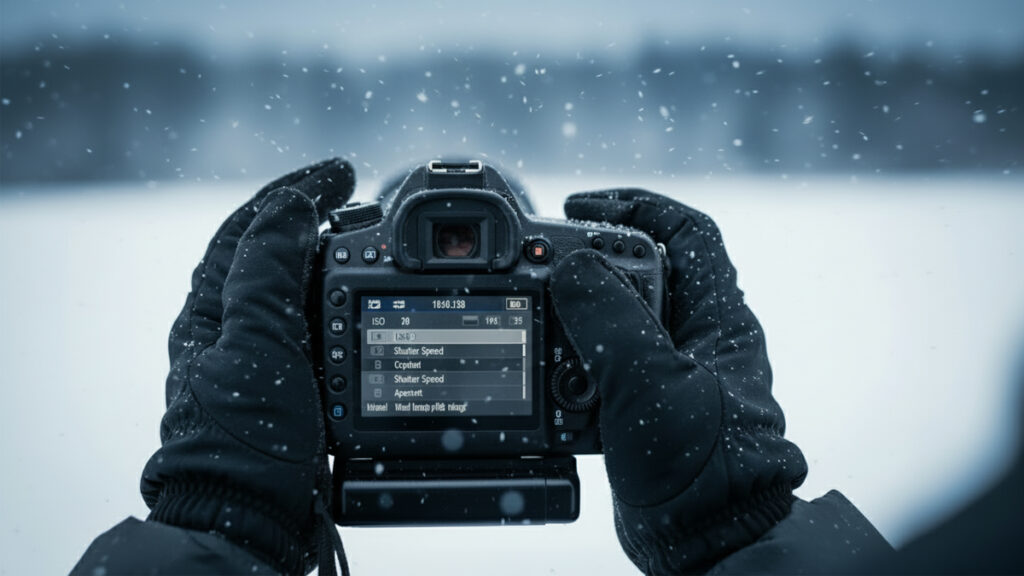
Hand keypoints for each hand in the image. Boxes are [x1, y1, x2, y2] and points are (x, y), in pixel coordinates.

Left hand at [140, 159, 353, 574]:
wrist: (248, 517)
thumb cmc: (244, 437)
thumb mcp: (257, 342)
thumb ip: (268, 270)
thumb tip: (288, 206)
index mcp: (215, 309)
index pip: (252, 227)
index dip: (296, 191)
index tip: (342, 172)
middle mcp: (235, 327)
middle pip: (275, 252)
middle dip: (316, 218)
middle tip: (362, 203)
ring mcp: (265, 358)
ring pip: (300, 290)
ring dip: (333, 259)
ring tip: (371, 243)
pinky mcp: (293, 387)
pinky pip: (319, 328)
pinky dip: (345, 306)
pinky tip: (368, 307)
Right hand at [549, 189, 806, 573]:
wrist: (707, 540)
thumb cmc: (706, 465)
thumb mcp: (651, 380)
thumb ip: (609, 318)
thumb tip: (573, 267)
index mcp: (716, 317)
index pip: (686, 232)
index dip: (636, 205)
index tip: (580, 206)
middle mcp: (693, 338)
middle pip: (637, 271)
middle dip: (588, 266)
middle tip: (544, 270)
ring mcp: (665, 373)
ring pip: (610, 320)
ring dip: (572, 320)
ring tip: (541, 327)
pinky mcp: (638, 407)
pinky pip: (595, 367)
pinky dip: (568, 367)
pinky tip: (550, 378)